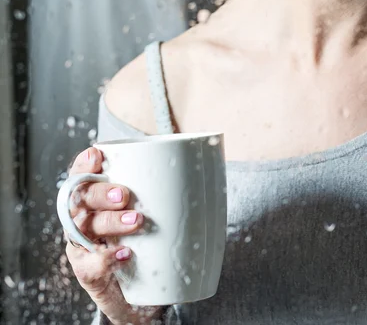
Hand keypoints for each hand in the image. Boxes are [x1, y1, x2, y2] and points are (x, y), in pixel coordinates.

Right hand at [64, 147, 162, 324]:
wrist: (142, 290)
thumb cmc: (150, 239)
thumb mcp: (155, 210)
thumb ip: (166, 189)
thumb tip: (207, 166)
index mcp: (96, 198)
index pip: (81, 175)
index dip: (83, 164)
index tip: (97, 155)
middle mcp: (84, 219)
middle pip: (81, 200)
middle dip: (100, 193)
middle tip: (124, 195)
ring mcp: (83, 246)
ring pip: (84, 228)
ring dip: (110, 222)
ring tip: (137, 221)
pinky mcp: (89, 273)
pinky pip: (90, 265)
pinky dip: (106, 259)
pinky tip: (125, 254)